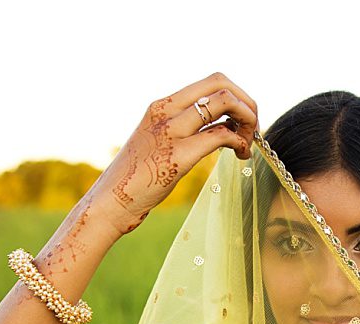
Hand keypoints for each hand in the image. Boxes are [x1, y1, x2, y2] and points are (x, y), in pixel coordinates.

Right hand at [93, 72, 259, 235]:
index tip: (241, 119)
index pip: (210, 82)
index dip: (236, 95)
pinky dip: (239, 142)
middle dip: (246, 102)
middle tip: (252, 127)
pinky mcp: (176, 156)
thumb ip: (180, 130)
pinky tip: (240, 155)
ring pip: (224, 102)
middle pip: (221, 83)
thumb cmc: (133, 180)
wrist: (107, 205)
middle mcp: (164, 112)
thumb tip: (215, 128)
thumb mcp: (154, 143)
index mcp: (159, 106)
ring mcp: (169, 132)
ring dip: (247, 119)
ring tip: (247, 142)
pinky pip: (220, 136)